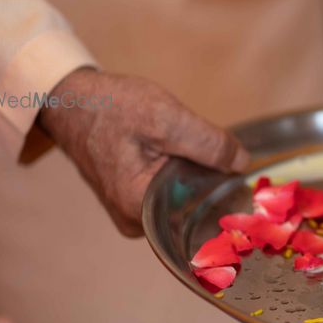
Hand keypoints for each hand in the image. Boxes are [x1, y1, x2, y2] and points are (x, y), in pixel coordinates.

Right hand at [38, 68, 248, 236]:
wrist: (70, 100)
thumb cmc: (111, 107)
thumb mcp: (166, 117)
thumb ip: (208, 143)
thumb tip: (242, 164)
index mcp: (141, 209)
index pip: (200, 220)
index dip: (229, 202)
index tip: (252, 190)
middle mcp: (135, 222)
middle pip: (193, 214)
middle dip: (217, 191)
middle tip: (239, 170)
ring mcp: (133, 213)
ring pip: (184, 203)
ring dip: (202, 183)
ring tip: (217, 164)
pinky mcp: (134, 200)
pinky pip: (172, 196)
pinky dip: (186, 180)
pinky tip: (197, 164)